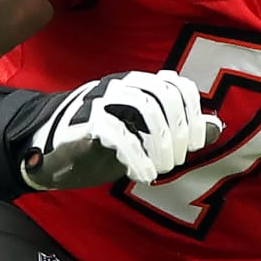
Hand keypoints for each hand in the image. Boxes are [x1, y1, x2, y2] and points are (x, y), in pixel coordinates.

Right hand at [20, 70, 222, 190]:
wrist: (45, 151)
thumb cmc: (98, 144)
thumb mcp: (142, 138)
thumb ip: (177, 130)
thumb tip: (215, 128)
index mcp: (137, 86)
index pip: (177, 85)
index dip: (193, 114)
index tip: (195, 145)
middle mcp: (120, 86)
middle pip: (164, 95)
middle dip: (179, 131)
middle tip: (177, 160)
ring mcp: (100, 100)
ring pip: (144, 106)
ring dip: (161, 141)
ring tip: (162, 168)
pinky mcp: (83, 122)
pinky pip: (117, 133)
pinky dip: (137, 156)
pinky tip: (143, 174)